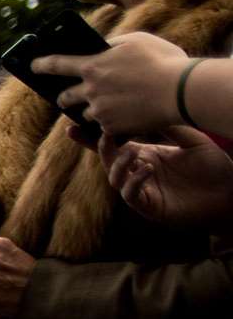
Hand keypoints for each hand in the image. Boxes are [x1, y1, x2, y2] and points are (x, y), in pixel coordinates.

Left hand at [43, 31, 188, 138]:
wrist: (181, 92)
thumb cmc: (163, 61)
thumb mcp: (137, 41)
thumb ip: (113, 44)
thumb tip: (101, 48)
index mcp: (92, 66)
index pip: (57, 64)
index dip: (42, 65)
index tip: (32, 66)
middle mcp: (90, 90)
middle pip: (65, 97)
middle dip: (63, 97)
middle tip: (65, 96)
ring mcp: (99, 111)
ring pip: (85, 113)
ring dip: (91, 109)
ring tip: (104, 105)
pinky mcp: (110, 128)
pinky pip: (104, 126)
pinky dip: (111, 121)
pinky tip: (123, 115)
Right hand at [104, 127, 232, 228]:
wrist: (228, 191)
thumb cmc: (214, 166)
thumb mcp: (193, 141)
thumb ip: (172, 129)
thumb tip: (149, 111)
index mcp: (148, 155)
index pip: (119, 146)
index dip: (103, 137)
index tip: (99, 123)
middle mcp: (140, 172)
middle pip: (109, 161)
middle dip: (102, 149)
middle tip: (106, 135)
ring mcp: (144, 190)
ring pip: (116, 179)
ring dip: (118, 165)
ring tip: (133, 152)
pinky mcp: (149, 207)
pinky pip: (131, 195)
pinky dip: (134, 181)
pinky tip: (148, 169)